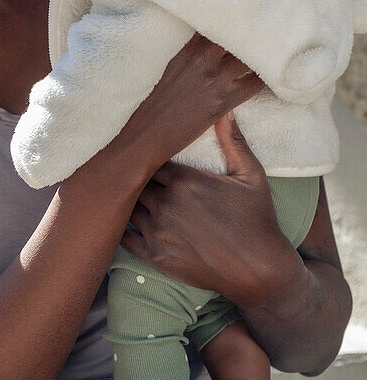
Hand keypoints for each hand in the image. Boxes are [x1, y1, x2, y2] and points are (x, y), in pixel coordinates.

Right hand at [117, 34, 262, 177]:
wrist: (148, 134)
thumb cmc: (157, 102)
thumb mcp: (172, 68)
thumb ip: (193, 53)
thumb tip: (213, 43)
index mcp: (188, 50)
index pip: (218, 24)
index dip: (235, 20)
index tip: (249, 18)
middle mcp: (202, 60)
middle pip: (238, 36)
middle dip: (253, 34)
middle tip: (268, 32)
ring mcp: (214, 80)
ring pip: (249, 59)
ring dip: (261, 56)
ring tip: (273, 53)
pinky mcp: (223, 102)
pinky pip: (254, 84)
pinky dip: (263, 79)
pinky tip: (270, 77)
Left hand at [121, 112, 290, 303]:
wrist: (259, 269)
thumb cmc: (257, 219)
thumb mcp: (251, 175)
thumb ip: (233, 141)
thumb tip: (224, 110)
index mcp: (184, 180)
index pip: (148, 158)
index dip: (145, 157)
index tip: (145, 156)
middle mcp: (166, 203)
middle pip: (133, 181)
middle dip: (134, 178)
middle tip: (130, 174)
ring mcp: (158, 230)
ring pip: (127, 206)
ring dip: (127, 201)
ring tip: (124, 195)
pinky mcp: (155, 256)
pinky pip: (124, 237)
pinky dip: (120, 228)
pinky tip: (122, 222)